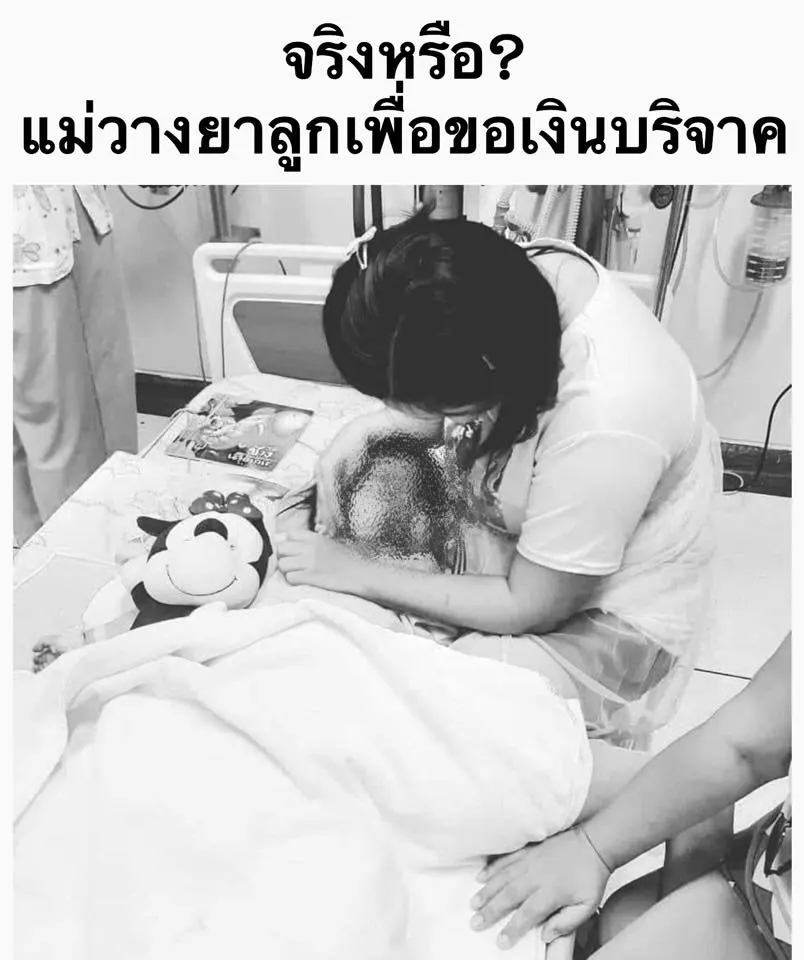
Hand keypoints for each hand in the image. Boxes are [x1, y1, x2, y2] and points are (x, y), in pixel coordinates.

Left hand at [276, 531, 369, 593]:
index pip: (288, 535)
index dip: (287, 544)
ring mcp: (309, 562)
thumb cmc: (346, 560)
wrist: (360, 574)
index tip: (291, 552)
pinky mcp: (310, 577)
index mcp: (314, 537)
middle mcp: (309, 548)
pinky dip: (294, 581)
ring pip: (283, 565)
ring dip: (287, 571)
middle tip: (293, 565)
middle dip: (284, 557)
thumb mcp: (327, 544)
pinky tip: (303, 581)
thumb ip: (308, 542)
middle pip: (281, 549)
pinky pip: (290, 578)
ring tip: (298, 574)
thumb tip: (283, 539)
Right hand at [470, 827, 609, 949]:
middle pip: (508, 896)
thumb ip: (567, 923)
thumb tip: (546, 936)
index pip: (527, 915)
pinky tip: (481, 876)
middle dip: (490, 911)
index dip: (512, 929)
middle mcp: (536, 876)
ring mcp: (530, 861)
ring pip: (502, 877)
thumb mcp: (587, 906)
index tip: (500, 941)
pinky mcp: (528, 850)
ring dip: (486, 891)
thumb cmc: (590, 877)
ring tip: (473, 903)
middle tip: (474, 923)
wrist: (593, 843)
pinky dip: (492, 868)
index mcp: (551, 893)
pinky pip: (505, 859)